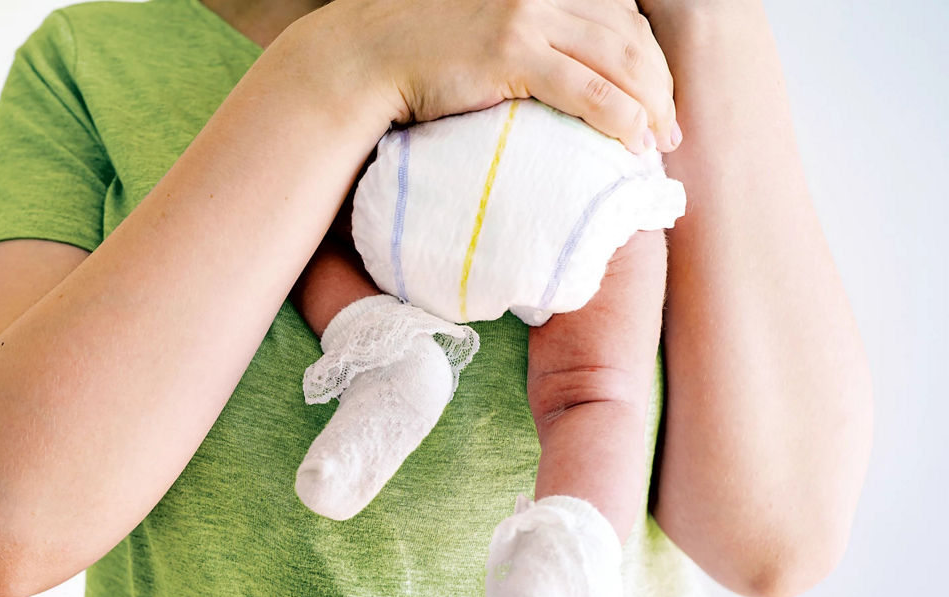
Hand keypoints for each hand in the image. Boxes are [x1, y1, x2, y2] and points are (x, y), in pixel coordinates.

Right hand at [307, 0, 678, 152]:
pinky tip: (633, 142)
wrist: (365, 58)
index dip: (648, 58)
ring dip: (648, 105)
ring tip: (658, 145)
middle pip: (628, 35)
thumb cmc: (419, 55)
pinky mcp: (510, 50)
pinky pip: (586, 87)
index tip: (657, 99)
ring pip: (618, 59)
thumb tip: (563, 75)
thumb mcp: (485, 30)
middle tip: (668, 131)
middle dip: (659, 85)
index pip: (620, 14)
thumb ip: (528, 38)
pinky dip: (619, 117)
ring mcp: (526, 15)